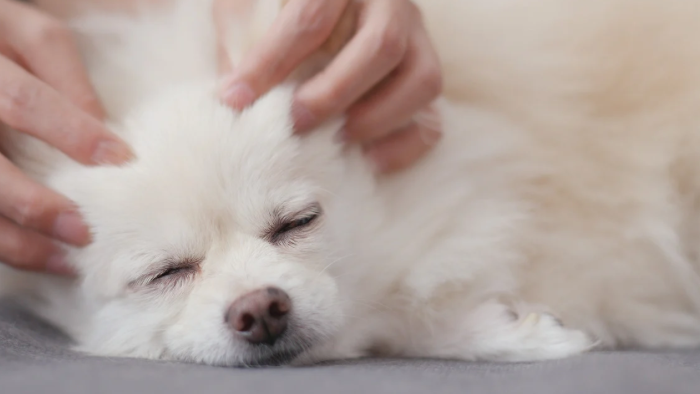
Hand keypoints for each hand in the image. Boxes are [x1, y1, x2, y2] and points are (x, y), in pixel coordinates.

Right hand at [0, 0, 131, 274]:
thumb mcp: (25, 33)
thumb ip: (60, 69)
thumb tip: (100, 122)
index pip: (24, 101)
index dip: (72, 132)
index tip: (119, 159)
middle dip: (34, 204)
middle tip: (82, 231)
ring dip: (15, 240)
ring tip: (63, 261)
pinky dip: (2, 242)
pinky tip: (35, 256)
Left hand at [216, 0, 442, 172]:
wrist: (337, 12)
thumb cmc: (284, 8)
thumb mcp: (258, 6)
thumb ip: (244, 38)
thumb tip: (234, 98)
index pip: (310, 17)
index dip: (271, 60)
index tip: (235, 98)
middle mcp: (391, 5)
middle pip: (381, 46)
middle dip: (334, 93)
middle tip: (294, 122)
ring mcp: (419, 40)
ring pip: (422, 80)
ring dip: (376, 119)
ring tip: (334, 141)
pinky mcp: (427, 77)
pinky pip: (433, 118)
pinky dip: (403, 146)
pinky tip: (366, 160)